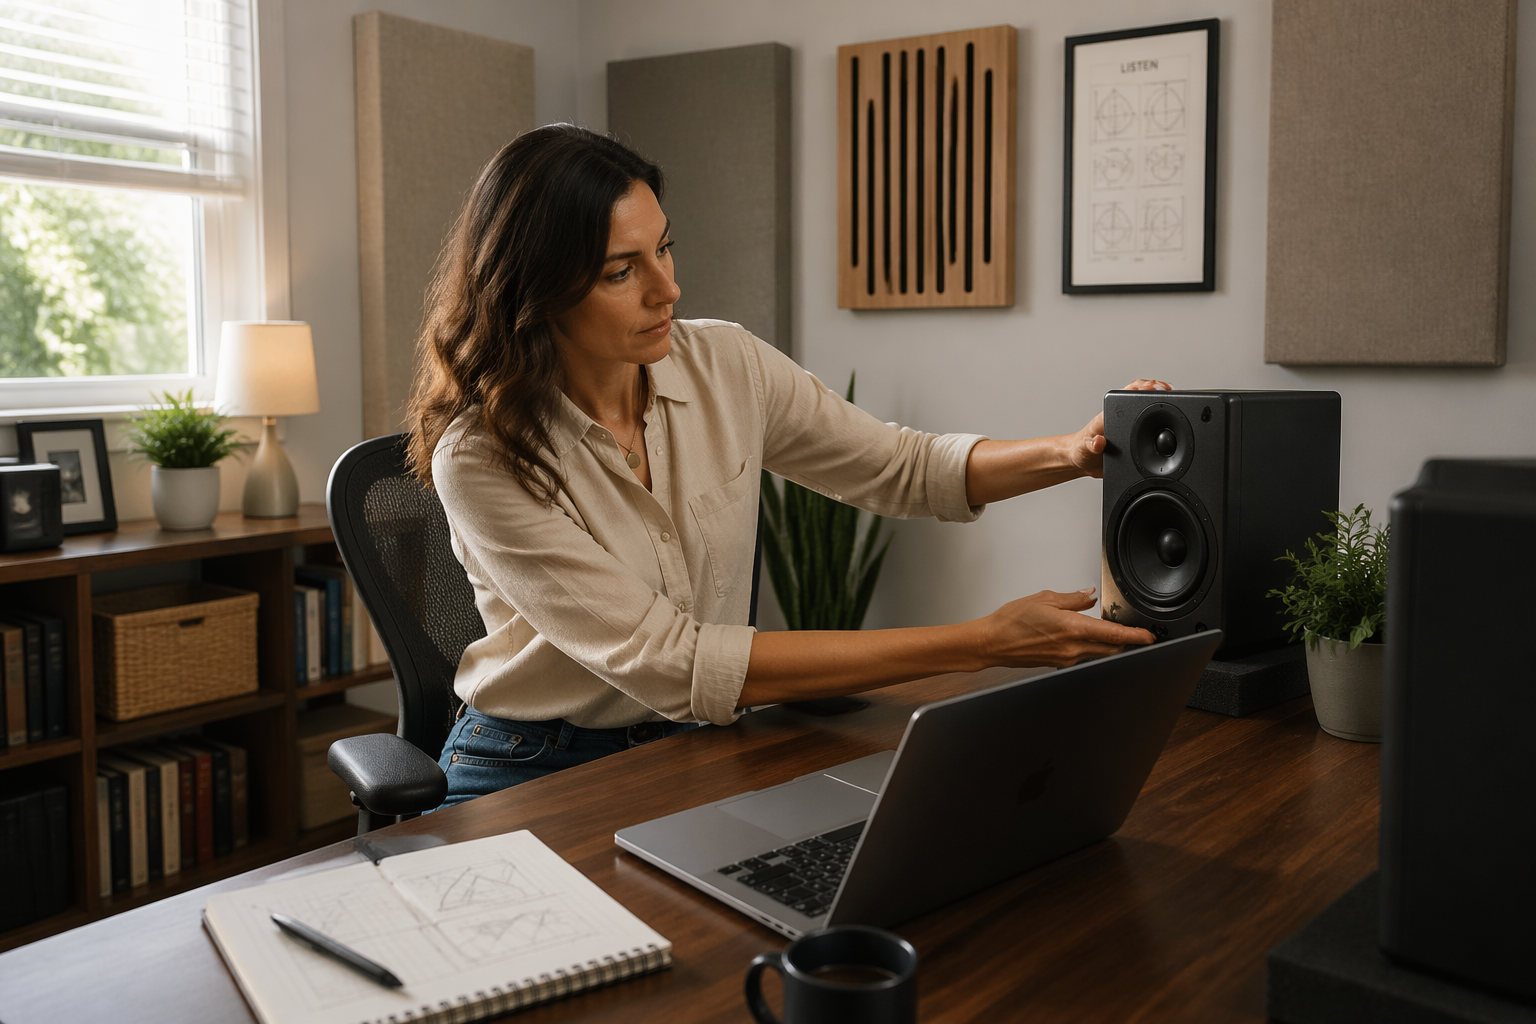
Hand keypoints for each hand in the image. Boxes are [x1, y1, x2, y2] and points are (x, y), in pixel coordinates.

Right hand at [979, 588, 1154, 667]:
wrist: (993, 642)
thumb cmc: (1012, 621)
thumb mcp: (1045, 598)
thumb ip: (1072, 598)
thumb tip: (1088, 595)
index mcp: (1072, 628)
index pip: (1113, 634)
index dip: (1136, 636)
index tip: (1148, 636)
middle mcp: (1072, 648)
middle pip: (1111, 648)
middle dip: (1125, 641)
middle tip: (1133, 632)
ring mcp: (1066, 659)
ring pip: (1097, 653)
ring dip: (1106, 644)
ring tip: (1105, 630)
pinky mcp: (1058, 663)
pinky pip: (1082, 656)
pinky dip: (1089, 646)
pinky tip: (1080, 635)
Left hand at [1070, 378, 1172, 478]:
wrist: (1082, 463)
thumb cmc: (1080, 452)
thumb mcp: (1084, 449)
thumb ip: (1092, 445)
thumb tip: (1099, 441)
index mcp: (1108, 415)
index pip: (1126, 394)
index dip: (1140, 387)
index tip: (1152, 386)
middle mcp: (1120, 418)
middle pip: (1140, 396)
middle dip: (1155, 389)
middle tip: (1167, 387)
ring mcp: (1128, 427)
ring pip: (1146, 409)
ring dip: (1160, 401)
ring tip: (1174, 397)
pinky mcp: (1133, 439)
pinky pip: (1149, 428)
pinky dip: (1160, 422)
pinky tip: (1169, 420)